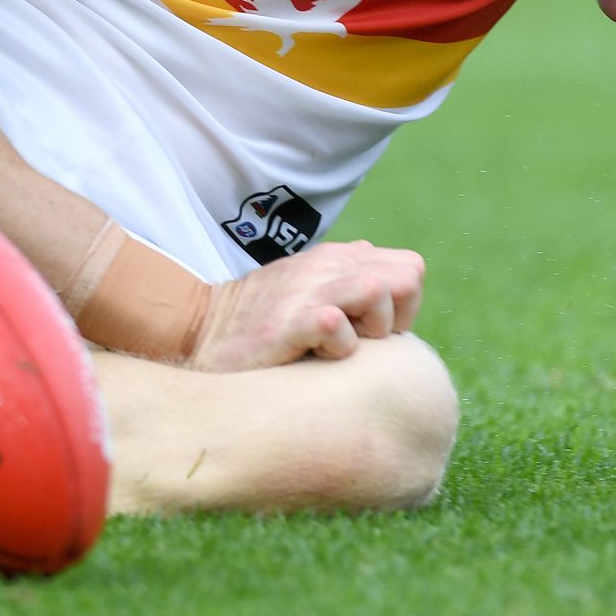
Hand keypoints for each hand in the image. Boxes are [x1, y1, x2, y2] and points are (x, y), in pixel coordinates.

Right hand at [188, 240, 425, 371]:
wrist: (204, 329)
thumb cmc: (270, 322)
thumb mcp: (317, 290)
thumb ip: (355, 288)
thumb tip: (396, 305)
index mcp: (341, 257)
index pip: (411, 268)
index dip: (405, 307)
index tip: (377, 334)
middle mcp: (328, 265)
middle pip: (407, 277)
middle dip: (398, 317)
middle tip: (366, 342)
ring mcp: (307, 290)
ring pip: (378, 291)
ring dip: (372, 331)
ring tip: (343, 348)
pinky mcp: (288, 321)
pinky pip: (337, 326)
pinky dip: (338, 349)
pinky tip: (317, 357)